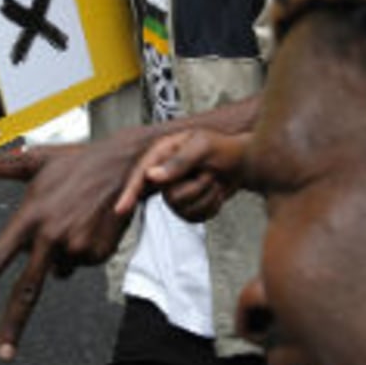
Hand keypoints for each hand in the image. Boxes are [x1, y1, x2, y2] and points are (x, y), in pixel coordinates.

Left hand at [0, 139, 144, 359]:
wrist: (128, 163)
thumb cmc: (78, 161)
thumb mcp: (37, 159)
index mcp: (30, 216)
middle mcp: (50, 235)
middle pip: (27, 290)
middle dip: (14, 326)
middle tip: (3, 352)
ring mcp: (76, 246)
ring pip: (59, 268)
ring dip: (59, 254)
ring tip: (71, 219)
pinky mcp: (98, 253)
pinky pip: (80, 262)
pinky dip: (80, 251)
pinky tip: (88, 225)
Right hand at [113, 128, 247, 223]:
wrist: (245, 163)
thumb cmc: (225, 147)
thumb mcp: (203, 146)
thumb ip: (178, 161)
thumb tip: (151, 175)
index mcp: (164, 152)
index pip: (141, 175)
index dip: (130, 192)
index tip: (121, 208)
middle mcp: (166, 173)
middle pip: (169, 198)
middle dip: (197, 188)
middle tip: (210, 172)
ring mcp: (176, 191)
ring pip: (183, 210)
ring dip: (206, 196)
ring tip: (214, 180)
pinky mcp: (187, 205)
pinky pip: (194, 218)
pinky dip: (211, 207)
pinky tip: (215, 192)